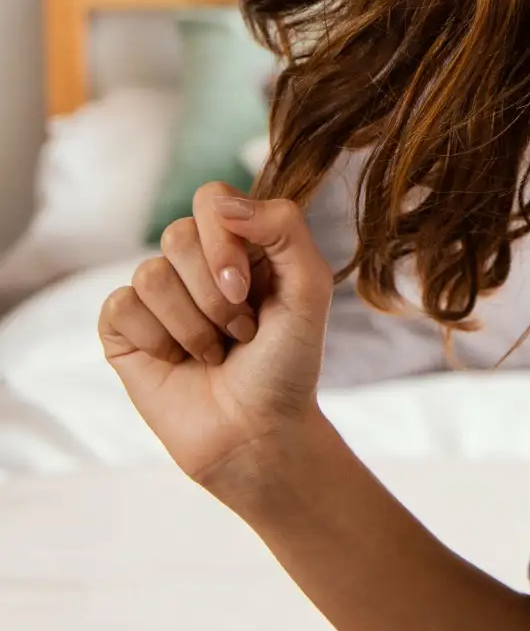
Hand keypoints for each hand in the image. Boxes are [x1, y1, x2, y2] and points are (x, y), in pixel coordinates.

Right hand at [97, 181, 333, 504]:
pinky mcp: (124, 328)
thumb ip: (284, 229)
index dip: (224, 240)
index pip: (213, 199)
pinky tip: (178, 360)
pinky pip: (120, 306)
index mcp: (243, 241)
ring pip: (150, 274)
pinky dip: (157, 340)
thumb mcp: (309, 289)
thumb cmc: (288, 361)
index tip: (246, 287)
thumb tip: (225, 203)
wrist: (256, 431)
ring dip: (193, 324)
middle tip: (241, 329)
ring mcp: (158, 294)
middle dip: (214, 293)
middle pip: (178, 234)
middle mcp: (197, 261)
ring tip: (216, 350)